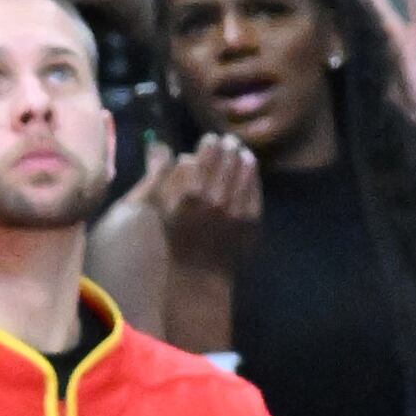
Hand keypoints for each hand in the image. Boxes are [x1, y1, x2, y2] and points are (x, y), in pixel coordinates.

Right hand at [136, 132, 264, 272]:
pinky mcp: (252, 216)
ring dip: (241, 154)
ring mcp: (236, 207)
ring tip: (238, 152)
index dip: (207, 143)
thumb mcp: (159, 204)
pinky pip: (255, 183)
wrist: (199, 272)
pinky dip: (251, 173)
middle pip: (227, 153)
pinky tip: (247, 169)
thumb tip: (161, 144)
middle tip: (226, 142)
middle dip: (226, 145)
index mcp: (189, 193)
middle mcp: (215, 198)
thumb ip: (160, 171)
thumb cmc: (176, 235)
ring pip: (245, 164)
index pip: (205, 150)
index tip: (208, 142)